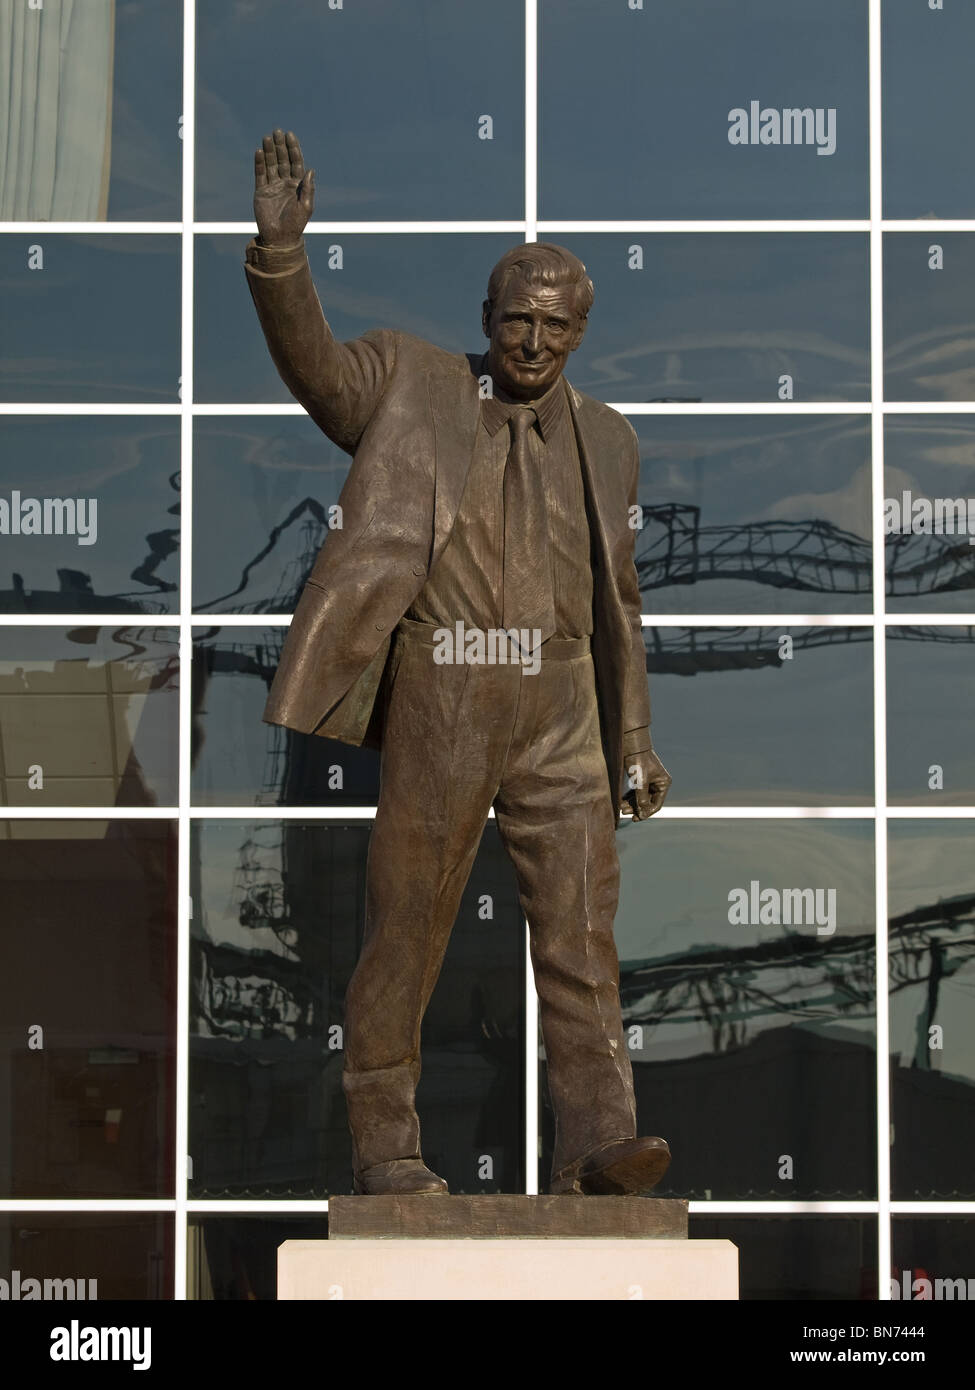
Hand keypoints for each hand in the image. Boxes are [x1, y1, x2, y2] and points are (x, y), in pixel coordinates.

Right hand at [253, 128, 314, 246]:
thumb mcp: (306, 206)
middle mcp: (285, 183)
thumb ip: (308, 188)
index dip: (293, 149)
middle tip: (277, 131)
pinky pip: (260, 174)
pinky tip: (259, 152)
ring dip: (269, 151)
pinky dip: (259, 163)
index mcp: (297, 185)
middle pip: (282, 160)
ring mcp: (272, 186)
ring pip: (270, 164)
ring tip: (267, 137)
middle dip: (280, 146)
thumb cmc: (296, 224)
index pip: (295, 162)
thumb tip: (311, 170)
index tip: (290, 136)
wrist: (280, 238)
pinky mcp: (261, 191)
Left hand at [620, 748, 671, 820]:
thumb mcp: (640, 780)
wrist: (630, 744)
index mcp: (663, 783)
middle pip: (648, 802)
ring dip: (632, 804)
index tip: (636, 818)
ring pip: (641, 798)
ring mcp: (649, 781)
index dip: (646, 812)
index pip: (656, 804)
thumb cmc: (637, 760)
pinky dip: (629, 797)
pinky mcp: (641, 778)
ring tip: (621, 808)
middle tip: (625, 813)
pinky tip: (621, 802)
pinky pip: (636, 792)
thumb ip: (642, 797)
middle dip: (637, 808)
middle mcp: (658, 783)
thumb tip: (642, 813)